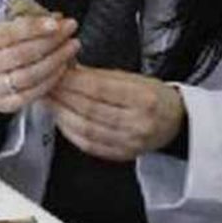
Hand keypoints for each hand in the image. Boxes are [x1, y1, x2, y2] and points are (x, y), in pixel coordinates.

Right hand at [0, 15, 79, 113]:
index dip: (33, 28)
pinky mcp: (3, 104)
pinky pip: (32, 94)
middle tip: (70, 32)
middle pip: (21, 55)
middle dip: (50, 42)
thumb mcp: (3, 29)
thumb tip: (58, 19)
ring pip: (29, 75)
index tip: (56, 24)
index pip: (7, 34)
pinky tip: (62, 68)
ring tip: (70, 48)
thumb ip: (29, 22)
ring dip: (55, 61)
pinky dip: (51, 80)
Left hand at [45, 66, 185, 160]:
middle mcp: (139, 123)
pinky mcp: (122, 155)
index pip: (98, 88)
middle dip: (61, 96)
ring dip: (60, 113)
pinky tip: (60, 118)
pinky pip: (88, 144)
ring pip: (85, 128)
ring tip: (49, 101)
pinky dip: (69, 131)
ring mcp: (131, 142)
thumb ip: (99, 75)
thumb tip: (67, 67)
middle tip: (45, 86)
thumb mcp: (134, 78)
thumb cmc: (154, 97)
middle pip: (88, 109)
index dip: (71, 81)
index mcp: (145, 98)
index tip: (55, 73)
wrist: (176, 123)